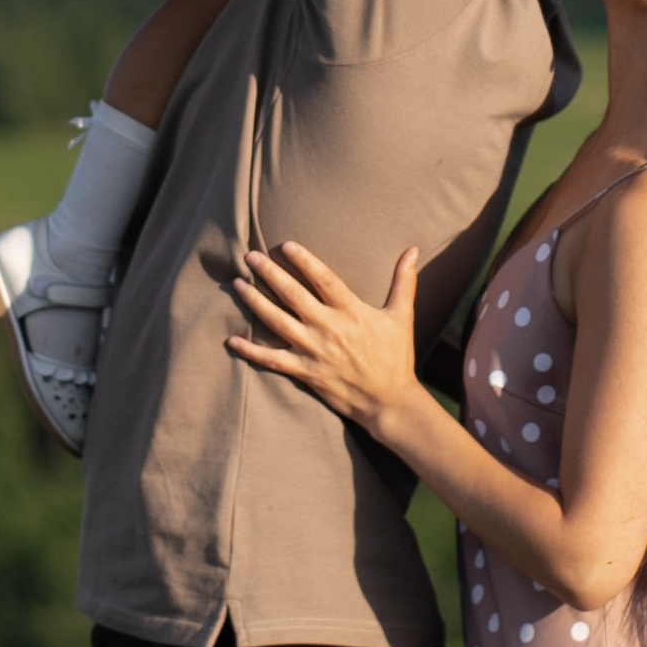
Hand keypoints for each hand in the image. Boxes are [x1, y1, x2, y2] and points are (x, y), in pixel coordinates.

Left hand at [227, 239, 422, 432]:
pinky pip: (272, 359)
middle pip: (292, 295)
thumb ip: (404, 280)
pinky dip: (251, 351)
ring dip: (255, 302)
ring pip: (276, 321)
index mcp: (351, 311)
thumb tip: (414, 249)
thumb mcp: (401, 315)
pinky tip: (232, 340)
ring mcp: (314, 350)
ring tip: (238, 284)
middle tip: (250, 256)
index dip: (305, 261)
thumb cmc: (395, 356)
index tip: (287, 245)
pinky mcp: (305, 371)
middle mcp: (328, 328)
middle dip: (269, 273)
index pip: (323, 279)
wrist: (388, 401)